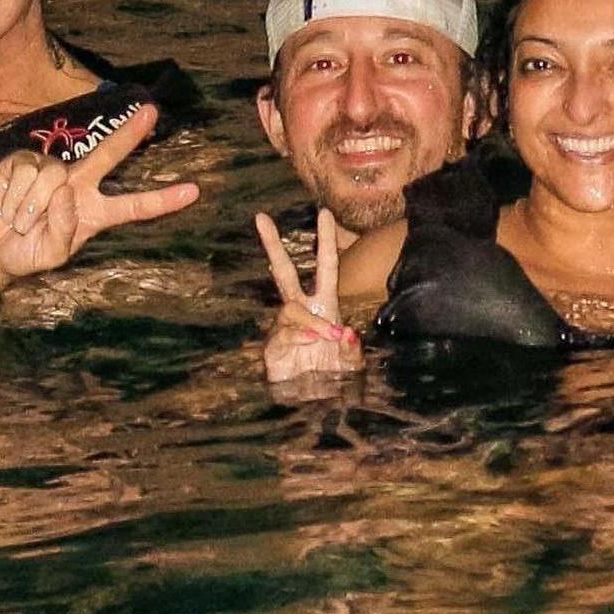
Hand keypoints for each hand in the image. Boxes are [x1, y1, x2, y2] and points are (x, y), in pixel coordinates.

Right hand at [0, 106, 199, 307]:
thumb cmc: (25, 253)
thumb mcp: (52, 255)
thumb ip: (65, 231)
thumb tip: (67, 192)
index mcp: (94, 212)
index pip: (134, 206)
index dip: (163, 199)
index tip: (193, 191)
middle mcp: (77, 185)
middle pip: (109, 155)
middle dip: (130, 134)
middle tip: (152, 112)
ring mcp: (52, 170)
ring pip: (54, 177)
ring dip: (33, 207)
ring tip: (20, 222)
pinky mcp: (24, 161)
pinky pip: (29, 171)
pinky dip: (17, 196)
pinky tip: (9, 207)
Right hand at [256, 207, 362, 382]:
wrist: (313, 401)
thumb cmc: (334, 376)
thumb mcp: (353, 363)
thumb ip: (352, 349)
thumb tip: (342, 331)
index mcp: (325, 306)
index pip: (326, 266)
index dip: (326, 240)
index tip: (325, 212)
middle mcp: (302, 310)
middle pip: (283, 271)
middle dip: (272, 245)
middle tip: (261, 218)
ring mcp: (285, 326)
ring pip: (290, 308)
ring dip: (309, 321)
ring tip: (325, 337)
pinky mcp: (273, 346)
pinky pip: (283, 333)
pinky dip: (298, 337)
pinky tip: (308, 345)